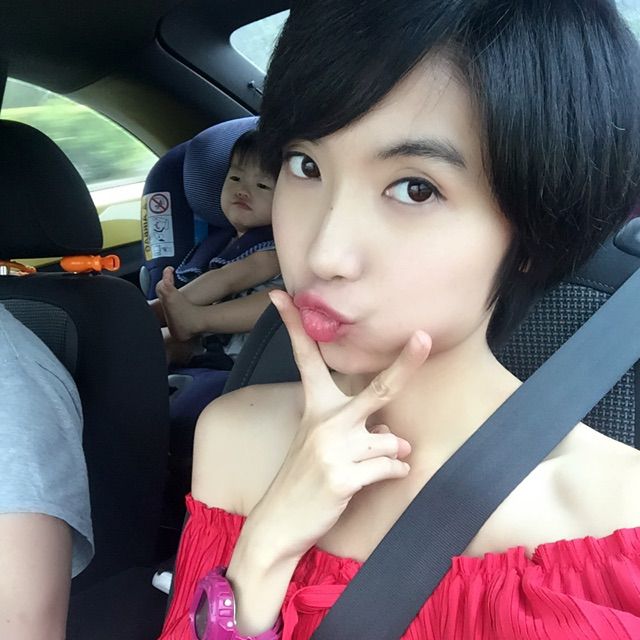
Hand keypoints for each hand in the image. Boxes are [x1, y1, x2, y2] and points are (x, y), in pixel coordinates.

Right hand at [247, 290, 431, 561]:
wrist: (279, 524)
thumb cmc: (305, 478)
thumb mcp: (319, 443)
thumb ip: (358, 429)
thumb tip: (397, 436)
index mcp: (313, 406)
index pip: (305, 358)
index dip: (295, 326)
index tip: (284, 296)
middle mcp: (323, 421)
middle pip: (377, 390)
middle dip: (405, 364)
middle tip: (424, 337)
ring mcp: (332, 447)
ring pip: (388, 440)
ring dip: (389, 454)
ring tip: (368, 466)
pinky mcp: (343, 475)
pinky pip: (388, 467)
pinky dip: (391, 473)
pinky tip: (374, 480)